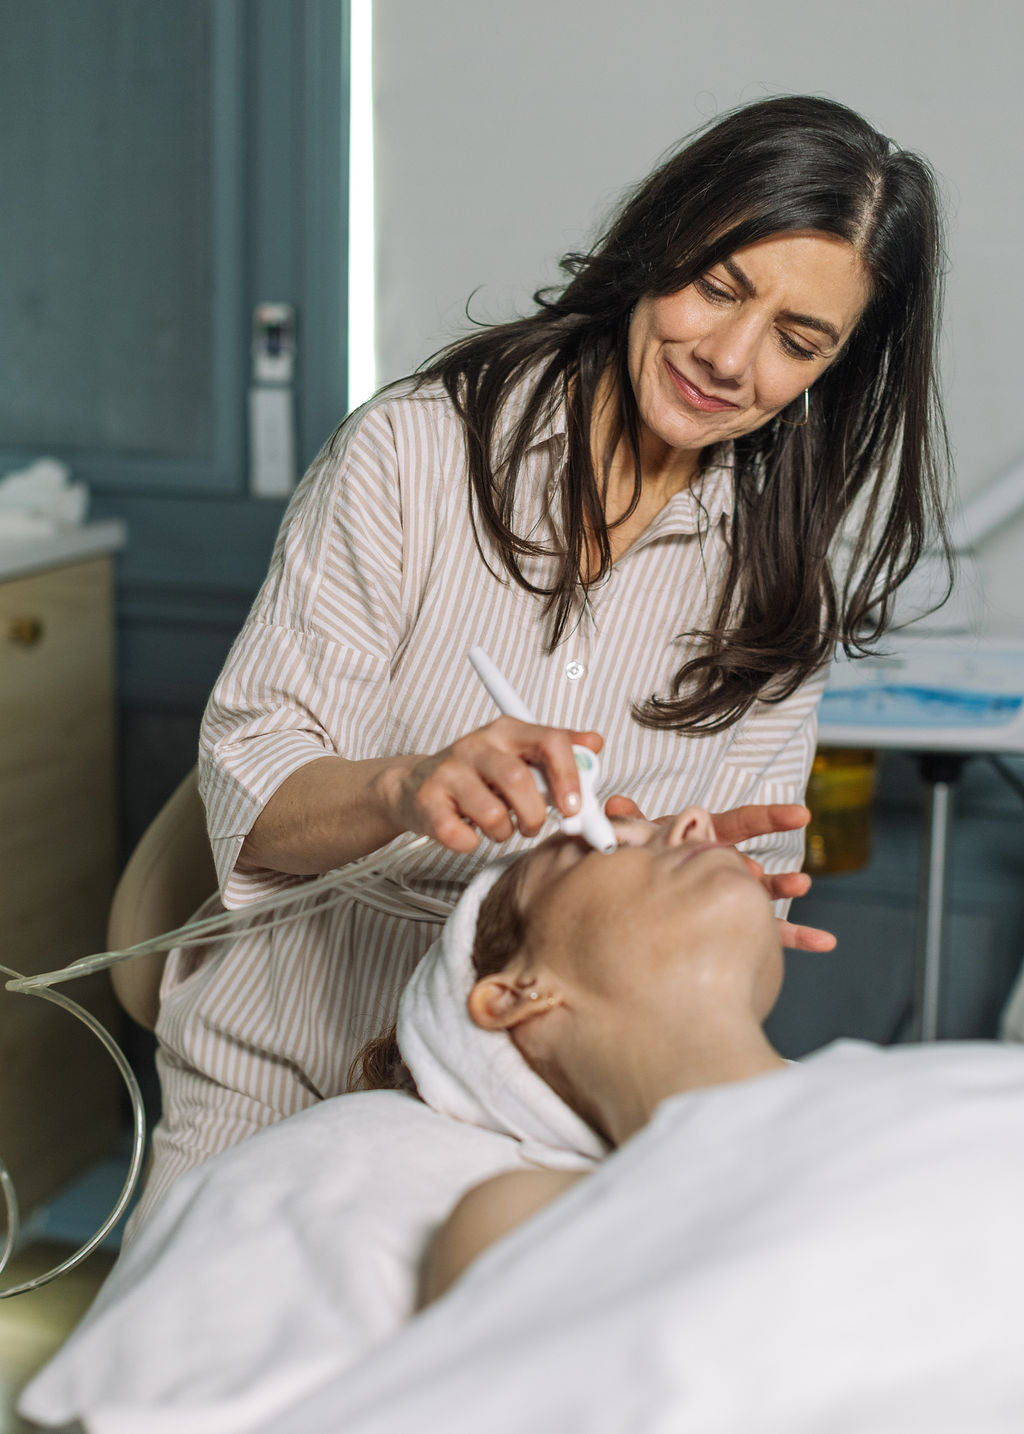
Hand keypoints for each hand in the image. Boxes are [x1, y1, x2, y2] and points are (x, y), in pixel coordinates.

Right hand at [387, 718, 602, 854]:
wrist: (414, 785)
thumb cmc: (478, 776)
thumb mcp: (519, 756)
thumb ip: (557, 754)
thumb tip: (594, 743)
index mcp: (507, 730)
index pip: (550, 740)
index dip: (569, 776)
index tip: (574, 808)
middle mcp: (476, 744)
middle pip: (519, 779)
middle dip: (534, 814)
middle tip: (532, 826)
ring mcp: (448, 771)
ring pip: (491, 813)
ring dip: (503, 832)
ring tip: (498, 828)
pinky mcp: (427, 799)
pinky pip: (459, 835)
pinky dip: (470, 844)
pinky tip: (469, 833)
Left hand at [603, 795, 835, 952]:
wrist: (629, 891)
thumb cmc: (636, 857)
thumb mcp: (632, 838)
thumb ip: (629, 823)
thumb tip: (614, 805)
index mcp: (704, 838)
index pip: (741, 823)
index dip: (769, 819)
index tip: (800, 816)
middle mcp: (721, 864)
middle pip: (753, 865)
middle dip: (775, 874)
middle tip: (798, 883)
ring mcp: (728, 893)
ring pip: (762, 894)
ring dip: (784, 893)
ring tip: (802, 894)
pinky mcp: (732, 919)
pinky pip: (766, 931)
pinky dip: (796, 935)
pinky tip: (824, 942)